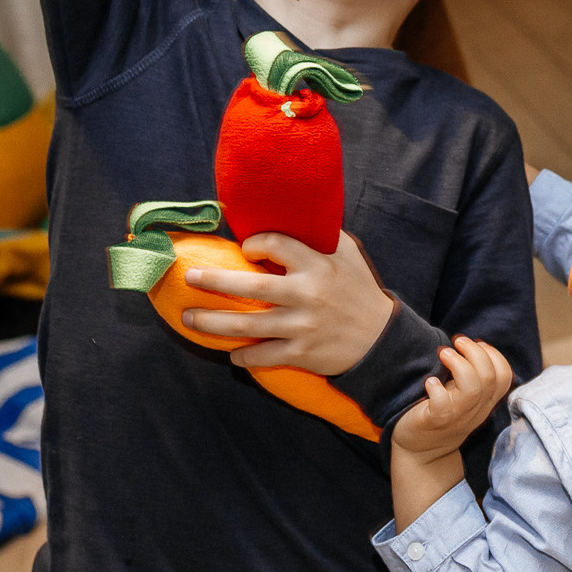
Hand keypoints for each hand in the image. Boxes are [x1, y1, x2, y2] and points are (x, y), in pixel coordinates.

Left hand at [179, 231, 392, 374]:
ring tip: (189, 317)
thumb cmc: (360, 291)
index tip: (244, 250)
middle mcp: (306, 295)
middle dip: (215, 281)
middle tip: (191, 277)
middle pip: (250, 287)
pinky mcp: (301, 354)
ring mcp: (302, 327)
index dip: (254, 244)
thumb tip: (288, 214)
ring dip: (212, 322)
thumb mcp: (348, 255)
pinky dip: (243, 357)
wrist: (382, 340)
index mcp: (317, 266)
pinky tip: (231, 353)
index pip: (275, 245)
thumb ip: (320, 235)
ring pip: (247, 325)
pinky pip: (262, 356)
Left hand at [391, 338, 513, 460]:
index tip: (475, 343)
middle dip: (474, 352)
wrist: (420, 452)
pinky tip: (429, 382)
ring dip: (458, 364)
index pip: (504, 375)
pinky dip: (436, 389)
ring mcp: (457, 417)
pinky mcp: (435, 422)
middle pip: (489, 377)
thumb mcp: (463, 397)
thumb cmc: (440, 415)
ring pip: (472, 388)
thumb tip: (468, 343)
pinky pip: (443, 406)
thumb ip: (471, 376)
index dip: (493, 354)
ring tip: (442, 353)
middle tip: (456, 341)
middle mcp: (475, 409)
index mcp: (485, 401)